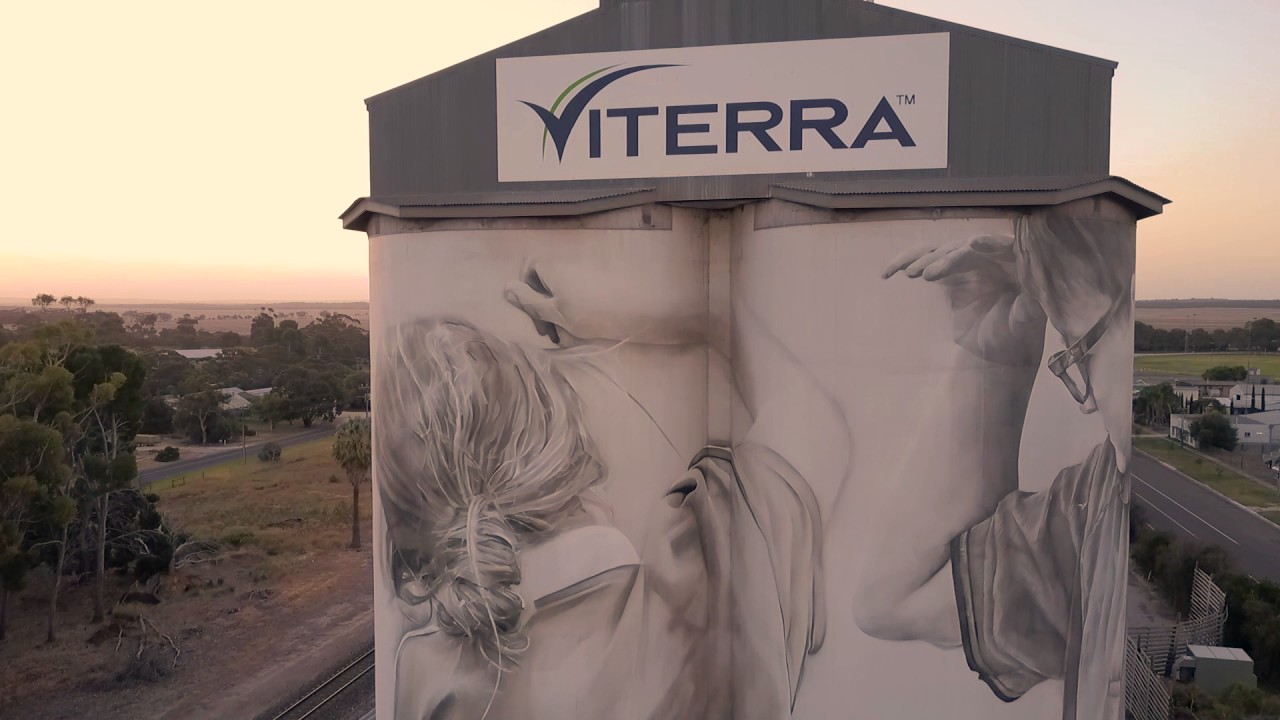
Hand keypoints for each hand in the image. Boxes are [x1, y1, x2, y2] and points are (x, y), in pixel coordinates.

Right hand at [504, 261, 706, 347]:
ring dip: (557, 314)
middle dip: (543, 308)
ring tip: (564, 337)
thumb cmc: (591, 313)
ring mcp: (584, 276)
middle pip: (545, 283)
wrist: (636, 312)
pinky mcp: (598, 286)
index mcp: (553, 269)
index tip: (535, 315)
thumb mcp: (554, 312)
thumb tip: (505, 288)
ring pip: (561, 293)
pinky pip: (576, 296)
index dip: (528, 291)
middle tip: (548, 334)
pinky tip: (580, 331)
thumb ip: (530, 302)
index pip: (531, 269)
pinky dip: (573, 312)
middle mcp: (568, 267)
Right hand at [882, 234, 1046, 366]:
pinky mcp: (947, 272)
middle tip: (928, 274)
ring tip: (910, 274)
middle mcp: (990, 258)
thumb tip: (1030, 292)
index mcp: (1015, 265)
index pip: (1003, 246)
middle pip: (966, 248)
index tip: (973, 243)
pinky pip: (925, 261)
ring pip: (942, 251)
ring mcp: (967, 264)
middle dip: (947, 257)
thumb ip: (1028, 308)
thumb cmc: (1016, 339)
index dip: (989, 243)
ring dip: (924, 259)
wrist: (998, 355)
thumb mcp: (1024, 326)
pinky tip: (889, 272)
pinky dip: (905, 263)